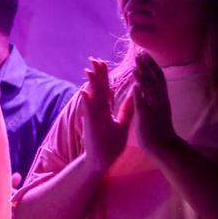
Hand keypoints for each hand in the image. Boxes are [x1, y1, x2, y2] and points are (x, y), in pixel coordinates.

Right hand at [81, 57, 133, 175]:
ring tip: (89, 70)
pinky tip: (83, 92)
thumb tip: (133, 97)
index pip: (105, 88)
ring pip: (92, 97)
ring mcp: (93, 117)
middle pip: (97, 88)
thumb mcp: (122, 124)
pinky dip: (86, 102)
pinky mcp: (91, 125)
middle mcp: (97, 111)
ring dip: (90, 84)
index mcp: (105, 109)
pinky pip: (88, 112)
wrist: (103, 160)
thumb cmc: (111, 143)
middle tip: (93, 58)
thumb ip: (126, 110)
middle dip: (96, 74)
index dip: (104, 75)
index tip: (103, 62)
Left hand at [132, 51, 179, 158]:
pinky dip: (140, 93)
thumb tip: (146, 89)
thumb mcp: (155, 110)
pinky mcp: (147, 118)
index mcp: (160, 100)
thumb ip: (151, 99)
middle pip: (155, 80)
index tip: (145, 55)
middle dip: (147, 66)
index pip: (157, 79)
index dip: (151, 66)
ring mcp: (154, 109)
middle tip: (140, 53)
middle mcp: (159, 102)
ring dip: (144, 76)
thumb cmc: (157, 130)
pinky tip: (135, 84)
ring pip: (150, 90)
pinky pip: (144, 104)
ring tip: (136, 64)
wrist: (163, 147)